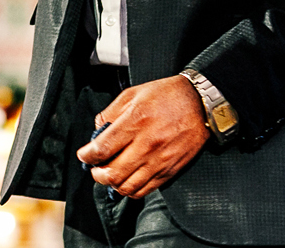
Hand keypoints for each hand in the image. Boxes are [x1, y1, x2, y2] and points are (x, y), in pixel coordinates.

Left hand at [75, 74, 209, 197]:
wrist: (201, 104)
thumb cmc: (167, 95)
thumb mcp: (133, 94)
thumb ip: (111, 112)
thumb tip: (98, 129)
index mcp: (135, 122)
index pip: (102, 149)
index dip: (88, 156)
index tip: (84, 155)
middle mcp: (147, 145)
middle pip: (112, 174)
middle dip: (97, 174)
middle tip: (94, 168)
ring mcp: (159, 161)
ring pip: (128, 187)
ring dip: (113, 184)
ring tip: (109, 175)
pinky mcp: (170, 171)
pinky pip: (146, 190)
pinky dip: (131, 190)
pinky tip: (127, 180)